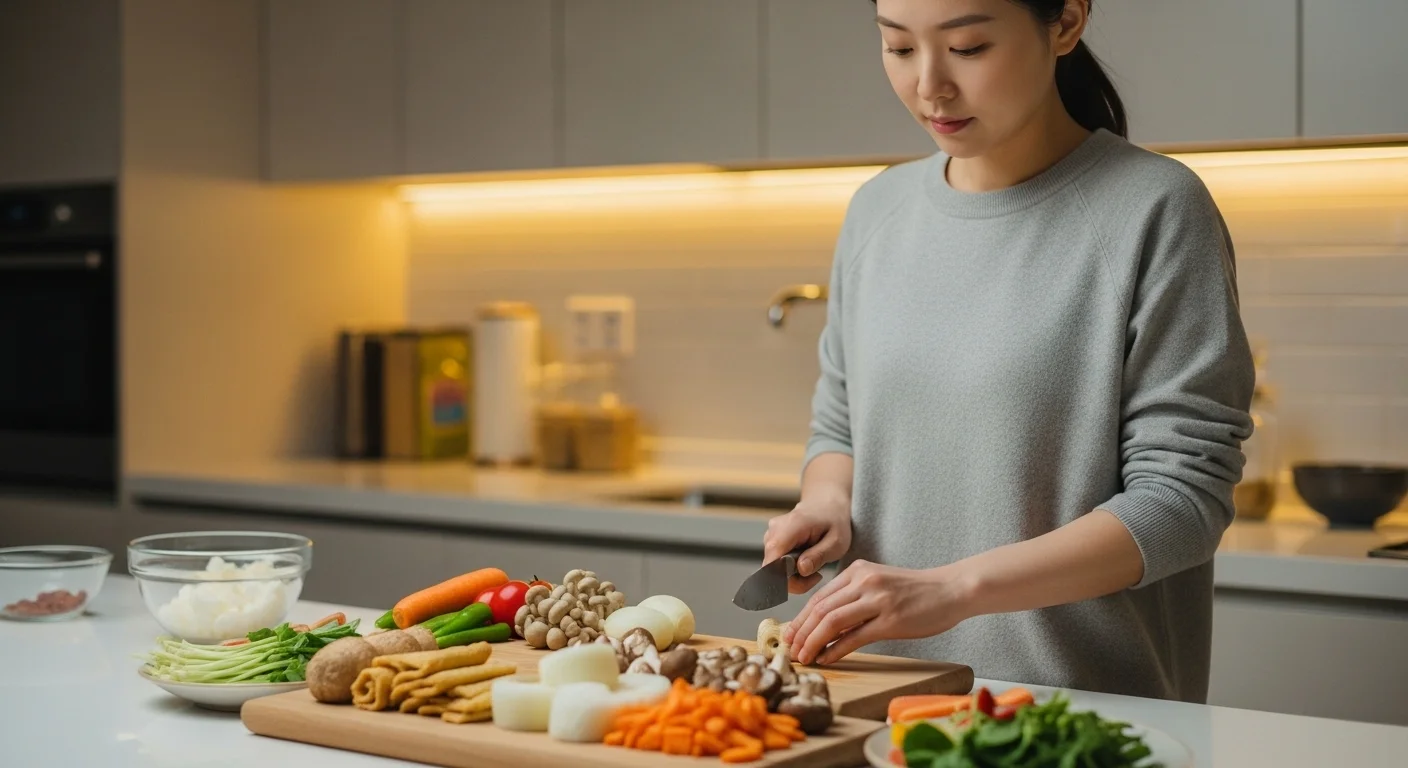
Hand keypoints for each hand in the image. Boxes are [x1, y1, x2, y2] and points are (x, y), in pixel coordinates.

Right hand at [762, 492, 851, 592]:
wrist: (826, 504)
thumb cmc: (834, 521)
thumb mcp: (837, 541)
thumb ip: (818, 556)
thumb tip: (801, 569)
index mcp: (791, 527)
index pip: (772, 561)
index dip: (785, 579)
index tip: (808, 579)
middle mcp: (774, 530)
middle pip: (772, 568)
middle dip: (794, 579)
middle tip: (816, 575)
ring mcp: (770, 535)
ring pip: (773, 568)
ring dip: (793, 575)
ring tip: (813, 564)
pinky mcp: (771, 541)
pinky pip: (775, 563)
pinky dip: (790, 568)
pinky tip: (805, 560)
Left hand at [784, 560, 974, 665]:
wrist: (951, 589)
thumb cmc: (916, 591)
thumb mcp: (879, 584)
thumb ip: (853, 597)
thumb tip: (825, 624)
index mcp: (858, 570)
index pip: (819, 597)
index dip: (800, 618)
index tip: (790, 635)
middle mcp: (864, 581)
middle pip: (820, 609)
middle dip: (801, 632)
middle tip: (790, 650)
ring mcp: (877, 600)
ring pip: (832, 622)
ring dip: (813, 642)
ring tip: (804, 657)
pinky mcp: (890, 620)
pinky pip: (854, 637)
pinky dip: (836, 650)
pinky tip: (827, 658)